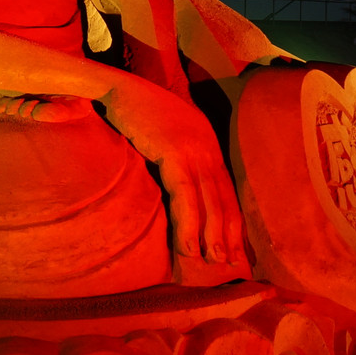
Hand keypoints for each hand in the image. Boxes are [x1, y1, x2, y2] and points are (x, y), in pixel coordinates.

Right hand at [101, 84, 244, 267]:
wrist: (119, 89)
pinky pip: (185, 196)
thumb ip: (179, 160)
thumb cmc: (137, 114)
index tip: (236, 249)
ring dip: (213, 236)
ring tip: (214, 262)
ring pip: (210, 202)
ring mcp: (193, 150)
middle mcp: (207, 148)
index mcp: (208, 146)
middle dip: (230, 235)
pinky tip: (188, 246)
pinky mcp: (174, 153)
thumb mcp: (167, 138)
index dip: (233, 223)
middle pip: (225, 200)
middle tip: (233, 265)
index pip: (227, 191)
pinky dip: (188, 224)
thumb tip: (180, 191)